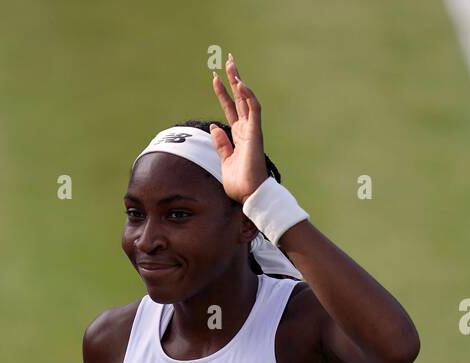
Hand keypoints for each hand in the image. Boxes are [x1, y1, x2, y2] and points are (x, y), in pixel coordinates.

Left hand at [209, 54, 267, 203]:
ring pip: (246, 99)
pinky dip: (247, 96)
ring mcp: (252, 130)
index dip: (223, 93)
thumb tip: (214, 126)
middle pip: (239, 98)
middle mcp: (246, 129)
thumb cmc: (239, 182)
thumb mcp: (224, 160)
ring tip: (232, 65)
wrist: (249, 195)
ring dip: (239, 82)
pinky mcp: (255, 134)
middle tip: (228, 60)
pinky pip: (253, 110)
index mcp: (239, 135)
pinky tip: (240, 84)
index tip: (214, 78)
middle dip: (233, 79)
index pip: (230, 108)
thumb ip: (221, 144)